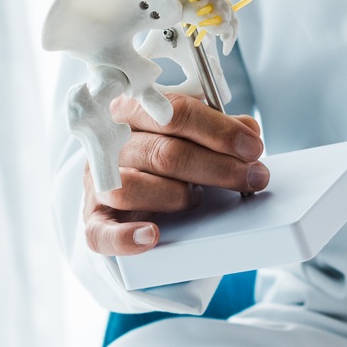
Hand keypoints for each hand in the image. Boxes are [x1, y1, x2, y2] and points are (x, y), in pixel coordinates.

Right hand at [82, 92, 266, 257]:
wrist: (124, 178)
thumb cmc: (160, 148)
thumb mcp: (189, 131)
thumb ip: (217, 128)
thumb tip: (248, 131)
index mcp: (131, 109)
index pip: (175, 112)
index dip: (218, 131)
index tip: (252, 147)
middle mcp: (108, 143)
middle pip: (163, 153)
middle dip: (217, 168)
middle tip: (253, 177)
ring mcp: (97, 182)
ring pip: (132, 188)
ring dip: (176, 195)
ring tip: (198, 198)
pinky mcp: (93, 218)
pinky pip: (100, 233)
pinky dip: (126, 237)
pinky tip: (152, 236)